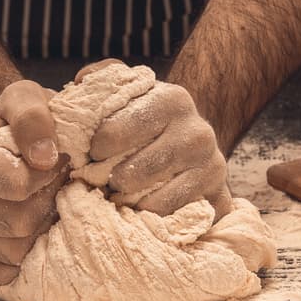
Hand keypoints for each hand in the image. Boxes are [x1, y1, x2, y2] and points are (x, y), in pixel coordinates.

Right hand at [0, 80, 68, 283]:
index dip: (47, 173)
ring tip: (47, 196)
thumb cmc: (17, 117)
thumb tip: (43, 157)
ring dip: (44, 224)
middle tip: (55, 179)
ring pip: (18, 250)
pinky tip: (37, 223)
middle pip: (18, 223)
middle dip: (48, 200)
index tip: (55, 157)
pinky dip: (32, 251)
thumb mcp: (25, 95)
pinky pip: (10, 271)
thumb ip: (33, 115)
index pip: (16, 186)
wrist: (5, 137)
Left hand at [77, 60, 233, 218]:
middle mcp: (197, 132)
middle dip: (109, 183)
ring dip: (128, 205)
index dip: (94, 151)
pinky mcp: (219, 196)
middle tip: (104, 181)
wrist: (195, 139)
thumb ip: (103, 80)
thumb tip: (81, 81)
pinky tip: (144, 210)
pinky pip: (174, 219)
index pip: (112, 134)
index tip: (93, 154)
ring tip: (121, 196)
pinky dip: (153, 220)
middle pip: (131, 174)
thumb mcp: (130, 91)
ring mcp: (212, 167)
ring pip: (152, 202)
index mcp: (171, 100)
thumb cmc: (151, 118)